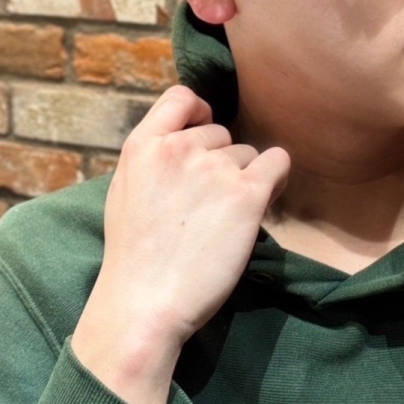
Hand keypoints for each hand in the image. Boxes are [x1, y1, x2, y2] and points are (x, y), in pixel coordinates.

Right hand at [72, 85, 289, 403]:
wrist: (144, 306)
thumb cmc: (134, 259)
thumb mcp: (126, 191)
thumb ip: (154, 159)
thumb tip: (188, 141)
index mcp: (143, 145)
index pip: (182, 97)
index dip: (199, 112)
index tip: (204, 132)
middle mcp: (179, 147)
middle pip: (221, 134)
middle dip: (220, 161)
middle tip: (210, 203)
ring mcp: (214, 168)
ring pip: (248, 154)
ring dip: (244, 179)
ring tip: (225, 218)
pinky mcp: (246, 194)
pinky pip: (278, 163)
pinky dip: (275, 179)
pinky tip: (261, 202)